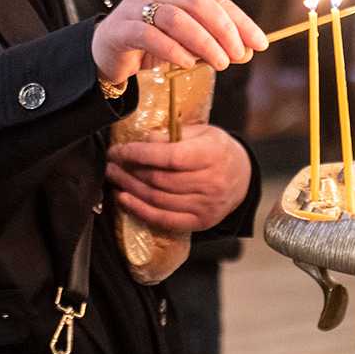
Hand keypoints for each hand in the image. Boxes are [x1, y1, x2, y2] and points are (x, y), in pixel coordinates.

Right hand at [92, 0, 267, 85]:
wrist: (107, 55)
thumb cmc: (152, 45)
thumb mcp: (186, 41)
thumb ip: (212, 41)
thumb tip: (247, 50)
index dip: (239, 20)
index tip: (260, 43)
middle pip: (196, 1)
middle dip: (223, 29)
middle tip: (238, 55)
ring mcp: (134, 7)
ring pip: (175, 17)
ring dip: (203, 42)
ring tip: (219, 63)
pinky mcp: (120, 29)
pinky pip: (149, 35)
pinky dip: (173, 50)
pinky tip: (187, 64)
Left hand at [106, 125, 251, 232]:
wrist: (243, 176)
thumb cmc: (217, 150)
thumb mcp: (202, 131)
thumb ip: (174, 134)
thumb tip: (145, 139)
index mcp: (211, 155)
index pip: (170, 157)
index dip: (140, 154)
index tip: (119, 150)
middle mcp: (210, 182)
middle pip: (160, 180)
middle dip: (129, 171)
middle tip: (111, 162)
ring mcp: (206, 206)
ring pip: (158, 200)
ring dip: (130, 188)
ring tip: (114, 177)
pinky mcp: (201, 222)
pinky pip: (165, 220)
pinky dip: (140, 211)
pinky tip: (124, 199)